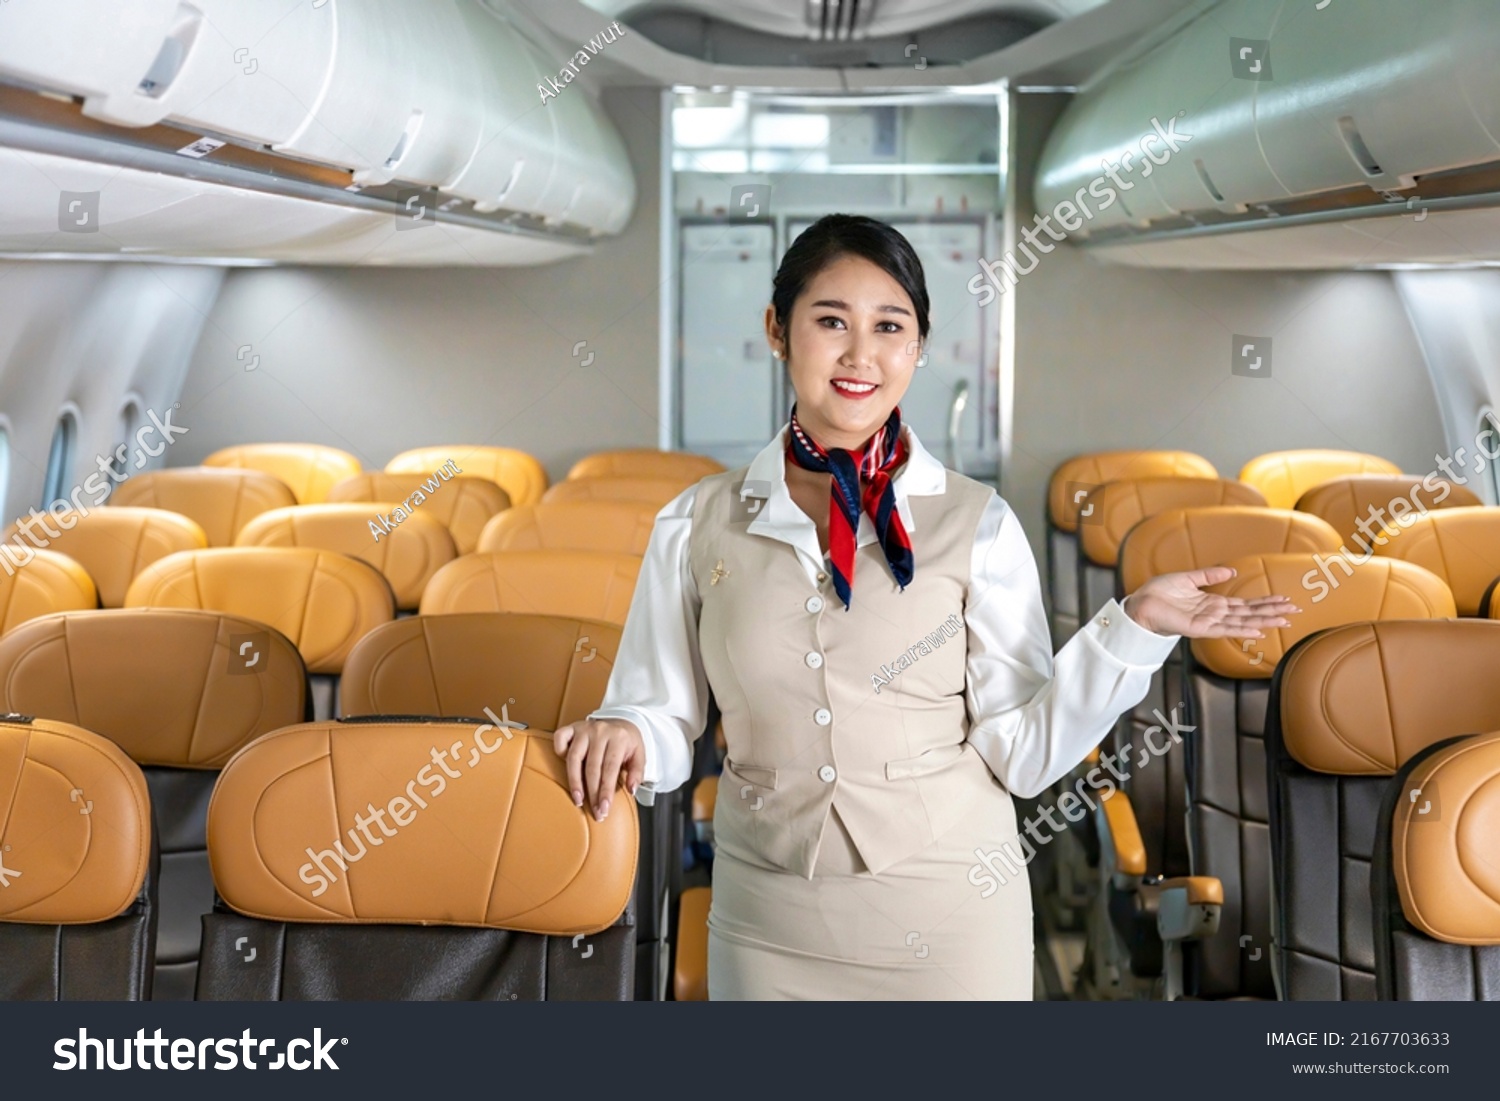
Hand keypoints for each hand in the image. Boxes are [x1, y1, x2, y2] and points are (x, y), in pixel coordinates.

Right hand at [553, 718, 645, 820]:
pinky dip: (559, 751)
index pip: (610, 768)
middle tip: (595, 812)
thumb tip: (632, 789)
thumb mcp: (639, 754)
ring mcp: (584, 728)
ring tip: (578, 800)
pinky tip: (565, 767)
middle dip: (592, 793)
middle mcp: (600, 731)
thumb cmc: (627, 743)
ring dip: (575, 781)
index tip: (604, 809)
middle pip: (592, 767)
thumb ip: (637, 772)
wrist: (621, 721)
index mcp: (618, 738)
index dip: (606, 791)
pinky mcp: (572, 727)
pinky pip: (560, 738)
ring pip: (574, 757)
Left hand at [1123, 567, 1299, 638]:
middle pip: (1250, 613)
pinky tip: (1257, 630)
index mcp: (1213, 603)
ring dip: (1263, 621)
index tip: (1284, 600)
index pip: (1245, 604)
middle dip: (1272, 612)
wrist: (1140, 602)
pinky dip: (1241, 630)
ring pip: (1242, 622)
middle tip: (1295, 611)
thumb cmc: (1160, 593)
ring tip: (1284, 621)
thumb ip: (1210, 575)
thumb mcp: (1188, 579)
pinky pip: (1224, 630)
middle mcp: (1215, 614)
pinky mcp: (1199, 628)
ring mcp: (1209, 622)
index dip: (1265, 602)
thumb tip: (1231, 571)